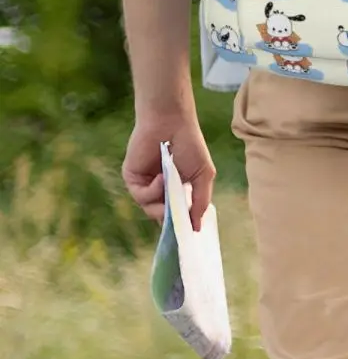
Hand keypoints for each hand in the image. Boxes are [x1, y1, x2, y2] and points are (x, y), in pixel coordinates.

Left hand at [122, 113, 214, 232]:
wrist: (171, 123)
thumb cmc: (191, 145)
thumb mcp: (203, 175)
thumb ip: (200, 202)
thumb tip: (197, 227)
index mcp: (177, 189)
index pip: (176, 214)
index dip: (180, 225)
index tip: (187, 235)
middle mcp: (159, 189)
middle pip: (162, 216)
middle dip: (171, 219)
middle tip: (178, 219)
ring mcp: (145, 185)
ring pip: (151, 209)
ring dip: (162, 203)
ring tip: (172, 186)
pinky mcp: (132, 179)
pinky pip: (141, 196)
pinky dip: (153, 191)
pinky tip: (162, 177)